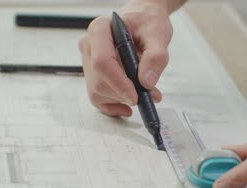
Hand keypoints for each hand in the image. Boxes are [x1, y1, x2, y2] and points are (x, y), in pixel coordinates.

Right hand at [79, 0, 172, 115]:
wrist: (143, 21)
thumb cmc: (147, 22)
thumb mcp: (158, 34)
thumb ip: (156, 57)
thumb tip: (146, 82)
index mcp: (100, 31)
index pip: (102, 62)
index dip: (118, 83)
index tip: (136, 96)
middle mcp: (90, 46)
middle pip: (99, 81)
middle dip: (124, 93)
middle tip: (149, 95)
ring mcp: (89, 62)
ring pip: (97, 92)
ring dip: (123, 99)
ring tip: (147, 93)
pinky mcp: (93, 75)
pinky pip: (97, 98)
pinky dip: (113, 106)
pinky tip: (128, 106)